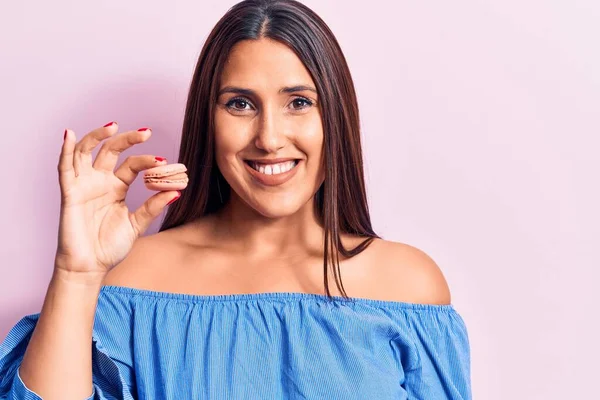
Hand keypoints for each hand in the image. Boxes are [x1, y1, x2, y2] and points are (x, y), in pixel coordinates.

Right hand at [54, 122, 185, 277]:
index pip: (132, 165)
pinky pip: (65, 168)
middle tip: (146, 132)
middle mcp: (100, 182)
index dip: (147, 161)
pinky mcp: (69, 193)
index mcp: (117, 187)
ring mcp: (84, 185)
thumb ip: (152, 207)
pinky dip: (66, 151)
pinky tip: (70, 136)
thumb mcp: (136, 225)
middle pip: (111, 151)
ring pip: (86, 152)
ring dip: (96, 136)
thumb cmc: (109, 247)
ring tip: (112, 126)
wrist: (89, 267)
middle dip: (127, 139)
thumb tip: (176, 192)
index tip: (164, 162)